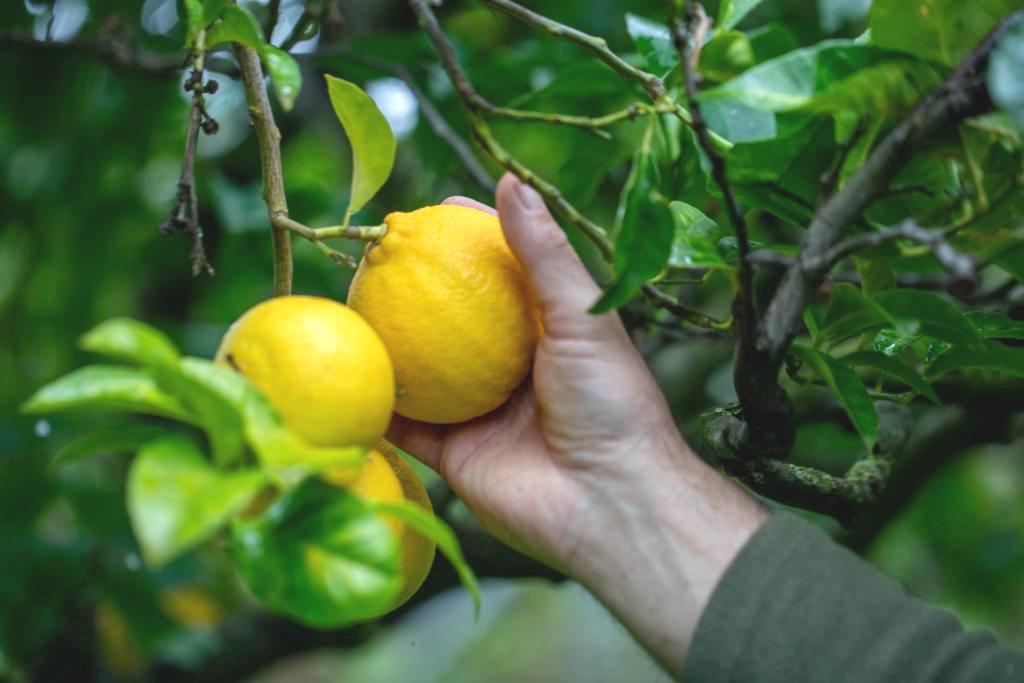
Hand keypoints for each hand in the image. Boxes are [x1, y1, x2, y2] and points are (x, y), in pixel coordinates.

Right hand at [389, 172, 766, 672]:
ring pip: (422, 370)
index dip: (472, 238)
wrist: (609, 504)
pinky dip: (376, 403)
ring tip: (345, 302)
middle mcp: (511, 366)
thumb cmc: (610, 403)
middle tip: (373, 255)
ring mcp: (480, 411)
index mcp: (548, 330)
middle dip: (416, 288)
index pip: (504, 269)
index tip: (432, 211)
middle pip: (455, 317)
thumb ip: (544, 253)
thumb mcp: (582, 315)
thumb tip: (509, 180)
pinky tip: (343, 371)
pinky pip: (405, 426)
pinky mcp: (454, 456)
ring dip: (387, 342)